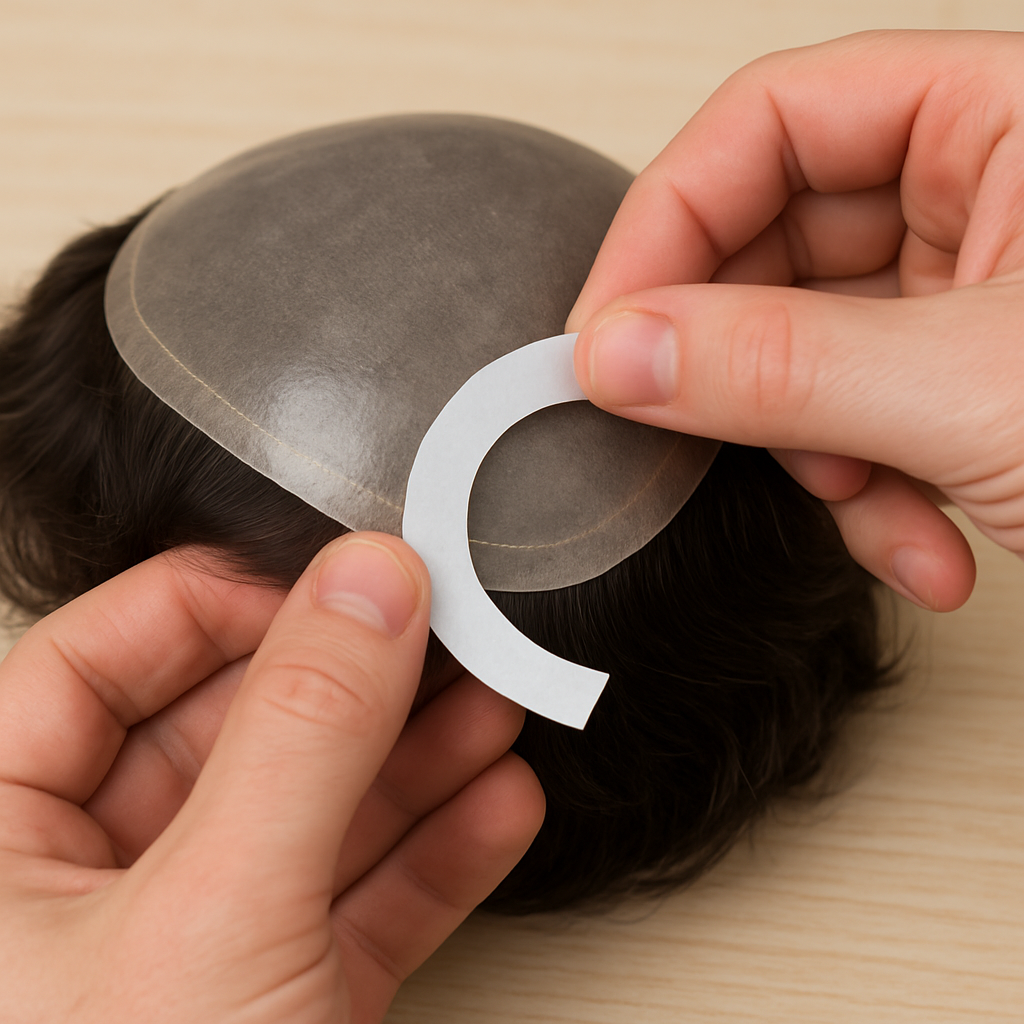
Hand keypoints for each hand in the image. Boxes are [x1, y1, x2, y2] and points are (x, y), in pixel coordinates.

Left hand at [0, 536, 543, 1022]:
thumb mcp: (215, 917)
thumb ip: (301, 736)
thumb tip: (369, 586)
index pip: (91, 665)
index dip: (213, 605)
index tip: (331, 582)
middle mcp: (83, 898)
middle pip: (226, 735)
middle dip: (352, 687)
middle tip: (440, 632)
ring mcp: (189, 959)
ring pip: (307, 818)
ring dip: (413, 763)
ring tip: (492, 704)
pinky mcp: (279, 1012)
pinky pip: (357, 907)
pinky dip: (432, 858)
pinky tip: (495, 805)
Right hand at [568, 29, 1023, 610]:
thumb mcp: (978, 392)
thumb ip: (778, 366)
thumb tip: (617, 353)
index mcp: (1012, 115)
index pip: (775, 121)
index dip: (668, 221)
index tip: (606, 331)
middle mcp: (989, 188)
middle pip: (778, 243)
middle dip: (739, 360)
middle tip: (680, 428)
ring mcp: (977, 292)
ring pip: (811, 350)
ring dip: (816, 454)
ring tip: (868, 514)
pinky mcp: (973, 381)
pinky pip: (864, 416)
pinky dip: (873, 497)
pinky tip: (924, 550)